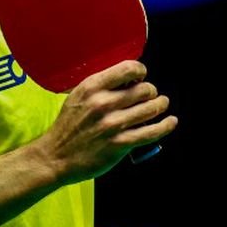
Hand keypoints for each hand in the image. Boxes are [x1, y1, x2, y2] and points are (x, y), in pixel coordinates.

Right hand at [34, 60, 177, 183]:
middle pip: (144, 89)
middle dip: (151, 92)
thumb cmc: (68, 126)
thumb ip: (102, 86)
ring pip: (151, 109)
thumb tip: (131, 78)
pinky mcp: (120, 144)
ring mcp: (112, 125)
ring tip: (161, 105)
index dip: (141, 71)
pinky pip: (151, 132)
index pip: (128, 69)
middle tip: (150, 96)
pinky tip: (171, 121)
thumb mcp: (78, 97)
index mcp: (92, 88)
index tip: (142, 76)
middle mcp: (103, 103)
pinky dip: (166, 126)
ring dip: (160, 106)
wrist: (55, 157)